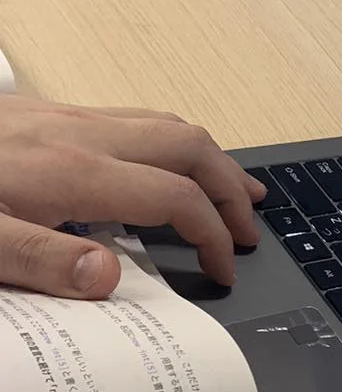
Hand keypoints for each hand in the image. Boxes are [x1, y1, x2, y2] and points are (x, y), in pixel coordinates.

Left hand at [0, 97, 265, 296]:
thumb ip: (42, 263)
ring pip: (164, 122)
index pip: (175, 198)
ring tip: (236, 187)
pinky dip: (171, 142)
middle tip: (251, 227)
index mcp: (73, 172)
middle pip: (188, 145)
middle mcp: (80, 135)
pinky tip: (162, 162)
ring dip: (209, 156)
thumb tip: (111, 279)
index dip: (212, 235)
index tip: (223, 271)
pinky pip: (132, 117)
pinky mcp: (44, 112)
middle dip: (231, 187)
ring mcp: (64, 117)